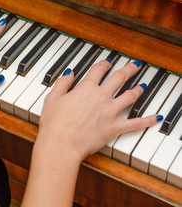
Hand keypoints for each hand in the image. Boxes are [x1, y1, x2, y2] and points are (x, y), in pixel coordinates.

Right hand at [38, 60, 160, 160]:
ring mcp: (110, 112)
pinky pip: (135, 123)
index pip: (98, 70)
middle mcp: (101, 97)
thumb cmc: (54, 124)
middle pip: (119, 78)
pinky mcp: (114, 128)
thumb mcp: (52, 98)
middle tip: (134, 66)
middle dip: (128, 70)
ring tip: (141, 85)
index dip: (104, 64)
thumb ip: (62, 83)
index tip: (107, 63)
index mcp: (85, 88)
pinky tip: (154, 118)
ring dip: (137, 89)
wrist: (61, 143)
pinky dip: (147, 120)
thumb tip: (69, 73)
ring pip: (130, 96)